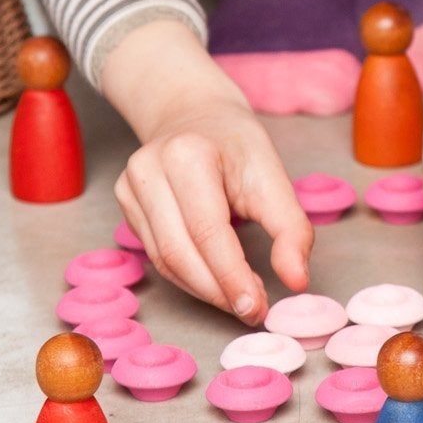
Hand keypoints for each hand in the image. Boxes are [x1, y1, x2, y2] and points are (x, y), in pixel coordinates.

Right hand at [101, 20, 312, 322]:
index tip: (257, 307)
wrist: (195, 113)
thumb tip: (297, 281)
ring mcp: (130, 186)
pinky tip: (214, 281)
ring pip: (164, 261)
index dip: (232, 277)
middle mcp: (149, 168)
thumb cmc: (237, 145)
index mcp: (188, 154)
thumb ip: (291, 229)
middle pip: (179, 251)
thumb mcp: (274, 177)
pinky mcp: (125, 203)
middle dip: (218, 290)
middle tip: (252, 310)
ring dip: (204, 290)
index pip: (207, 231)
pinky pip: (156, 255)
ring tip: (238, 299)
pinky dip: (188, 277)